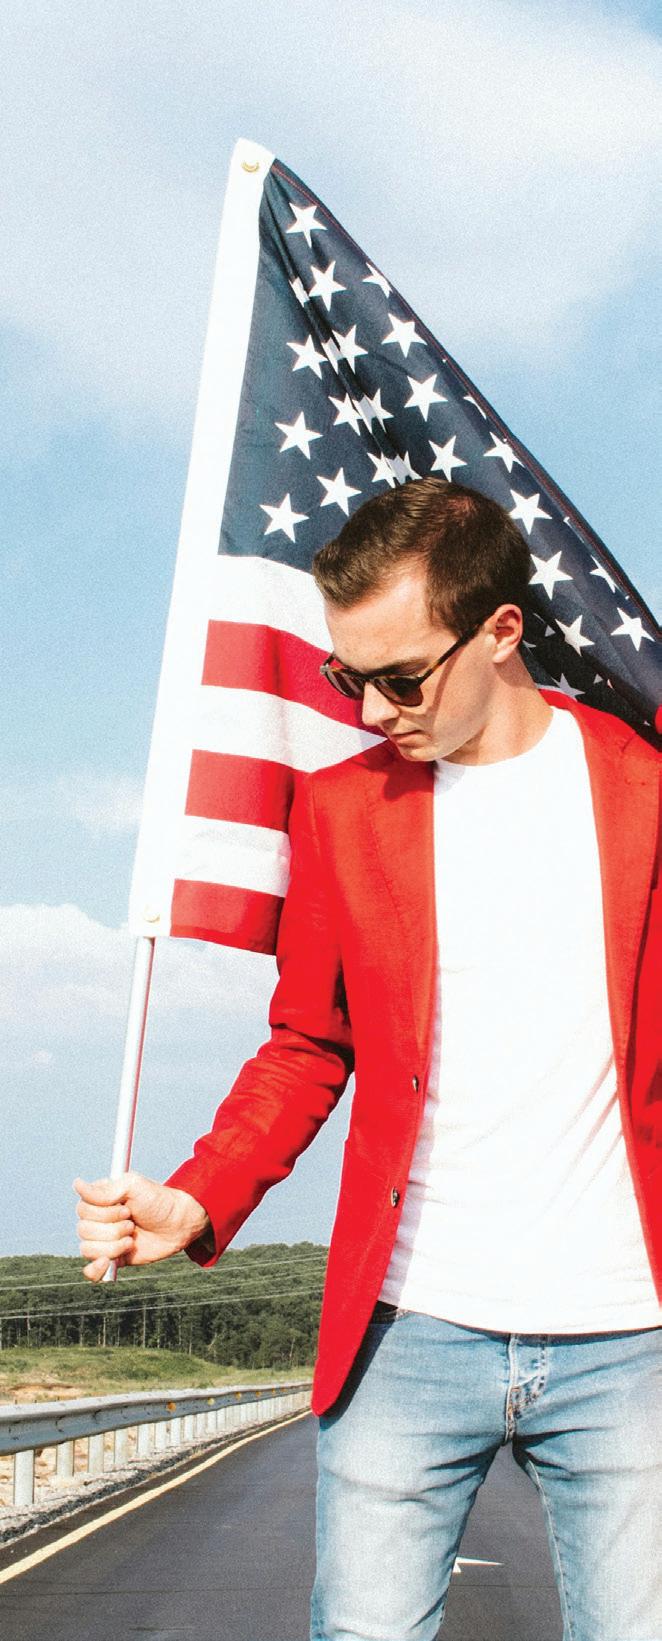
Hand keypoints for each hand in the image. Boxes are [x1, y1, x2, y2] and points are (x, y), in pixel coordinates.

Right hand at [73, 1171, 211, 1281]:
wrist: (179, 1224)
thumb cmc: (158, 1200)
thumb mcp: (133, 1187)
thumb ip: (105, 1191)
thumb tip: (76, 1184)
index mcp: (100, 1199)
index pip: (83, 1209)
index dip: (104, 1212)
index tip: (127, 1208)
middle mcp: (99, 1219)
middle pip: (84, 1230)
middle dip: (112, 1229)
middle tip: (132, 1222)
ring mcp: (104, 1240)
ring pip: (87, 1249)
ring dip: (112, 1246)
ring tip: (131, 1239)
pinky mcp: (112, 1259)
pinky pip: (90, 1271)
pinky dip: (95, 1270)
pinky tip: (107, 1263)